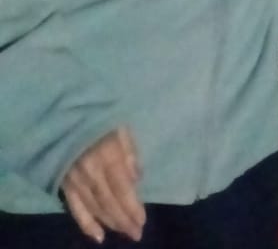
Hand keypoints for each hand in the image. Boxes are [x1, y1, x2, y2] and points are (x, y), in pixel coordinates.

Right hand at [61, 126, 144, 243]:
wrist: (64, 113)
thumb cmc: (98, 116)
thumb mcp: (120, 126)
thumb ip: (130, 152)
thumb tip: (137, 180)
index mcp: (107, 154)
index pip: (122, 187)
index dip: (132, 206)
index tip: (142, 221)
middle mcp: (90, 171)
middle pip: (109, 201)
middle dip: (124, 220)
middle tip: (137, 234)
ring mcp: (75, 179)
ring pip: (94, 207)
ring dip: (110, 223)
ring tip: (124, 233)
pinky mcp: (64, 183)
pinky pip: (75, 207)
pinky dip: (86, 224)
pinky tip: (98, 236)